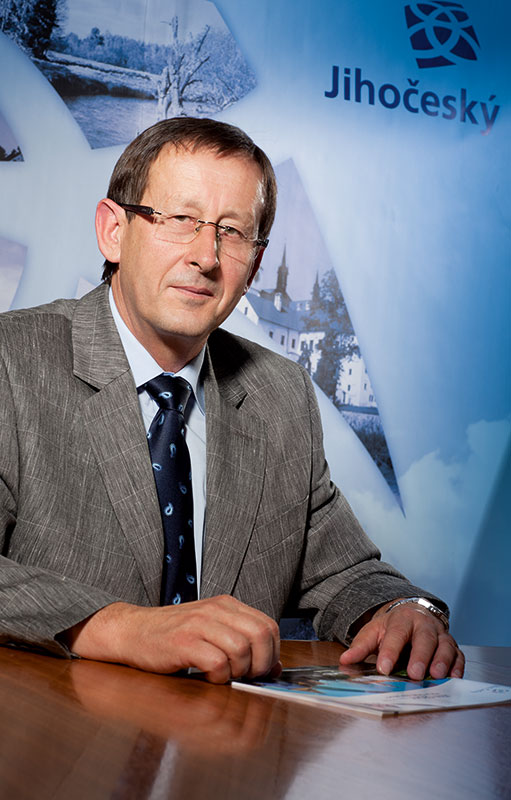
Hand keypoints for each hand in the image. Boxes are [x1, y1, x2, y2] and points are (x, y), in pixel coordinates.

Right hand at [66, 595, 280, 683]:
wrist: (132, 631)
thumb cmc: (173, 635)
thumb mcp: (211, 630)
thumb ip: (241, 641)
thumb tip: (274, 666)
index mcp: (226, 604)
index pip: (268, 625)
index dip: (272, 652)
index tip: (264, 669)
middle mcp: (216, 609)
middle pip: (261, 635)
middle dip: (261, 664)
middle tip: (247, 677)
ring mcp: (199, 624)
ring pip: (241, 649)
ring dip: (238, 671)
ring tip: (223, 675)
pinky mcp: (183, 642)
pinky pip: (217, 663)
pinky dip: (219, 677)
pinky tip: (207, 677)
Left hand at [339, 601, 464, 679]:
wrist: (413, 614)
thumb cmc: (392, 627)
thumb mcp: (374, 632)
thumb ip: (361, 646)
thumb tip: (345, 660)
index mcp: (402, 619)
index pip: (396, 634)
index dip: (390, 651)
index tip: (384, 668)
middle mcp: (424, 625)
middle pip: (424, 638)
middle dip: (421, 656)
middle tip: (415, 674)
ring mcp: (440, 635)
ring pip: (445, 645)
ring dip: (442, 661)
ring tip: (436, 676)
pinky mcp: (452, 646)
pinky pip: (458, 655)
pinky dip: (458, 666)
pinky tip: (454, 678)